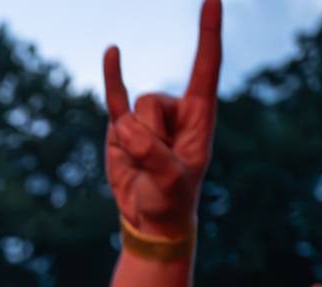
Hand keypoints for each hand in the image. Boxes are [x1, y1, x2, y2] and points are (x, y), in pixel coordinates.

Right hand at [102, 0, 222, 237]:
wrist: (149, 218)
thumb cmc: (171, 198)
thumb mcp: (170, 180)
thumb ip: (151, 153)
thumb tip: (124, 128)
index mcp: (200, 115)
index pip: (206, 66)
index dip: (209, 33)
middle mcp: (175, 109)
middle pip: (152, 102)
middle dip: (147, 135)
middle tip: (158, 165)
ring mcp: (147, 117)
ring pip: (130, 111)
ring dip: (131, 142)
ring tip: (142, 165)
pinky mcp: (122, 126)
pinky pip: (115, 98)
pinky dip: (113, 76)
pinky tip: (113, 52)